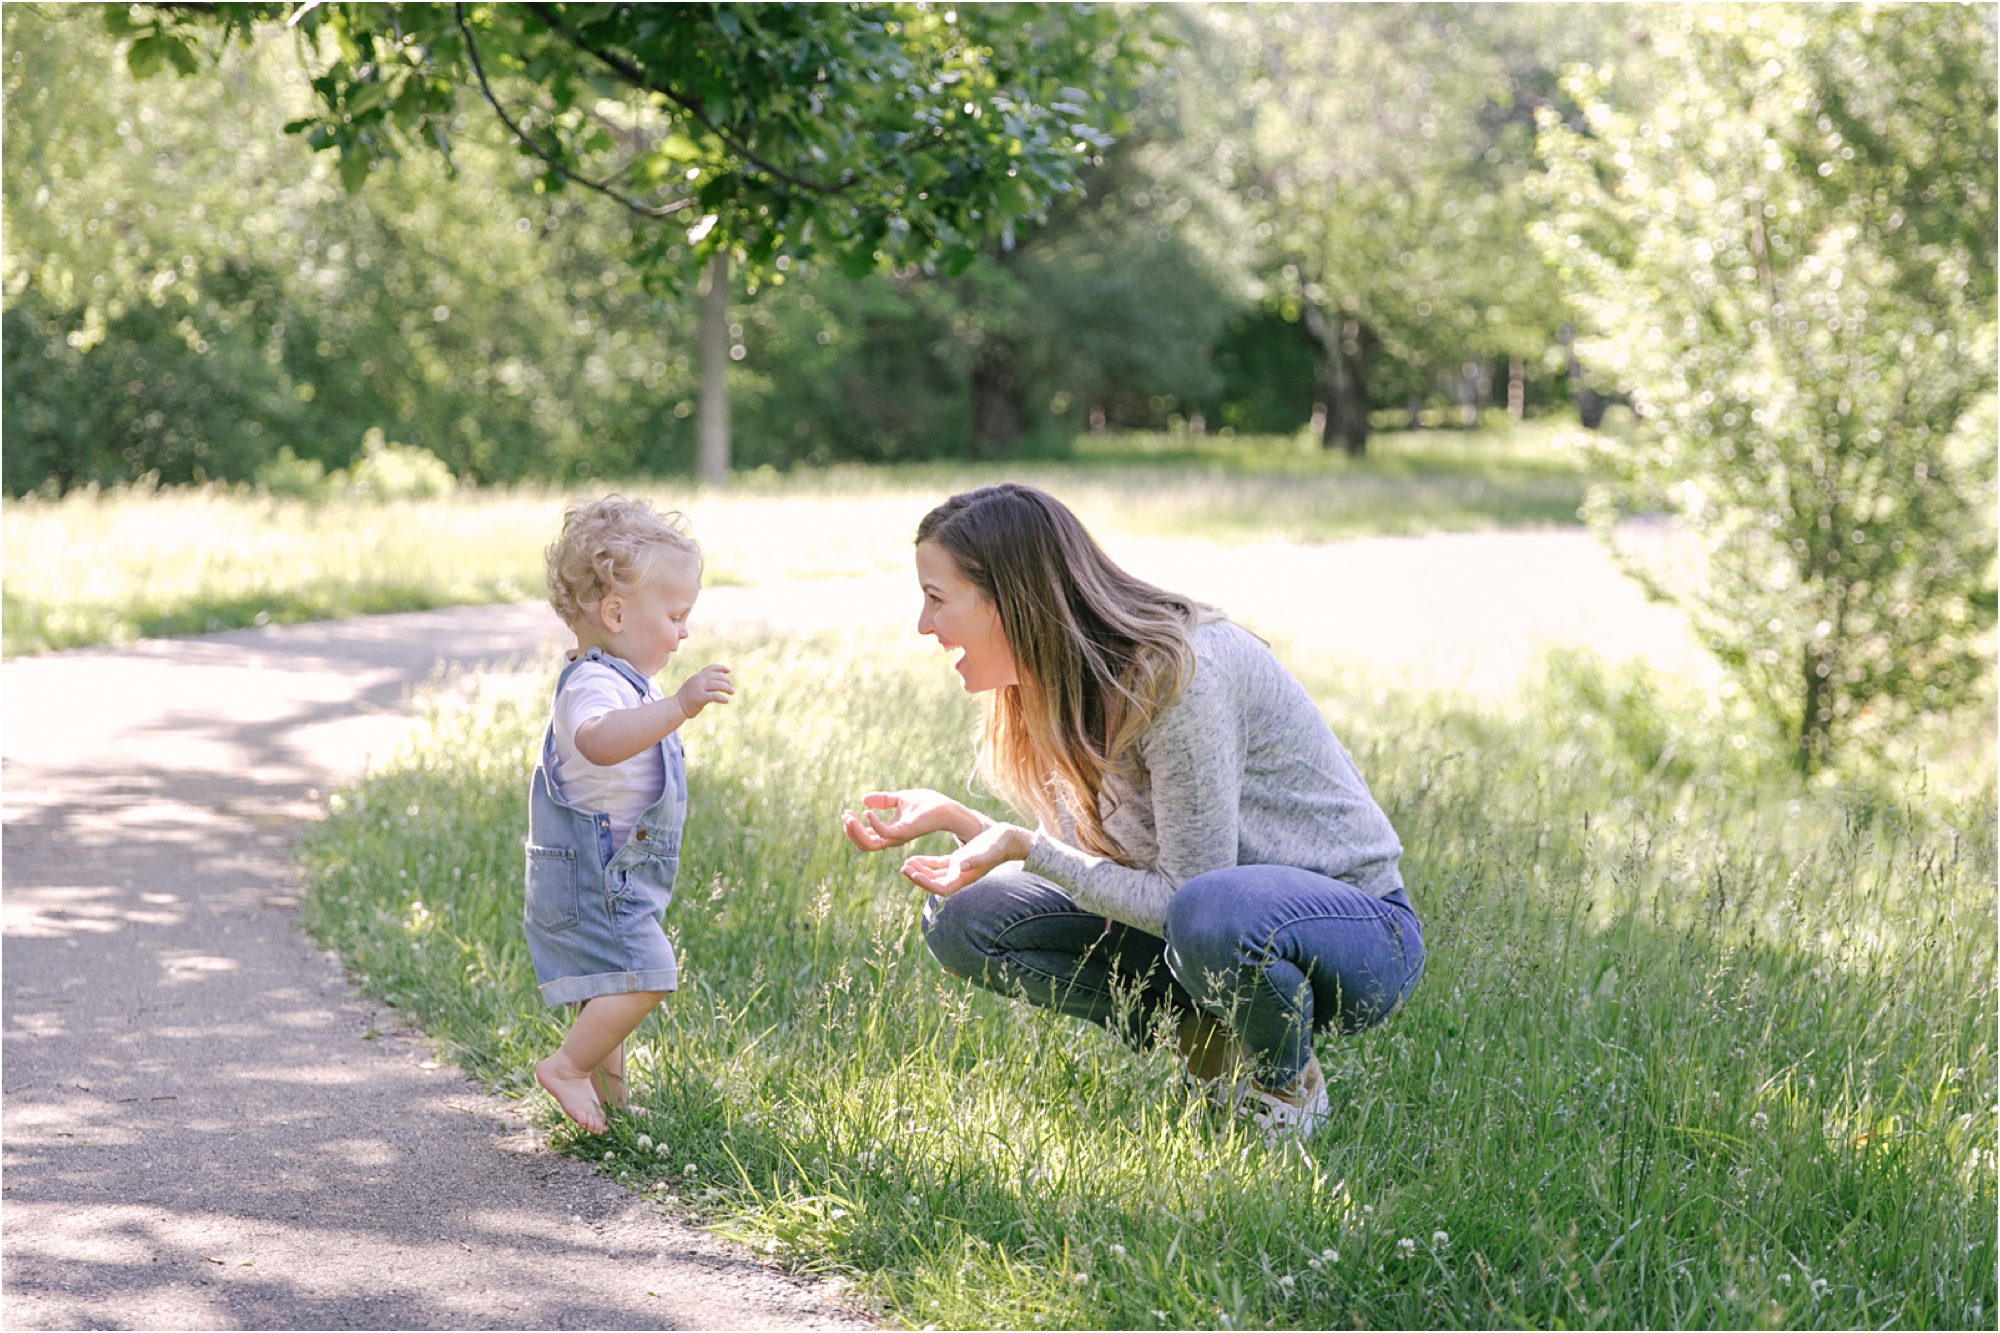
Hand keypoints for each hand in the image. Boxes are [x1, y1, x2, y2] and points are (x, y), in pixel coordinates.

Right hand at [674, 664, 733, 717]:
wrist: (676, 707)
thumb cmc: (686, 698)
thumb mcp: (694, 686)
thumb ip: (704, 683)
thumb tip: (718, 684)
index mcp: (697, 677)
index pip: (711, 668)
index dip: (721, 668)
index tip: (728, 671)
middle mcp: (698, 680)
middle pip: (716, 676)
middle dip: (726, 681)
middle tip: (731, 688)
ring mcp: (699, 688)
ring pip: (717, 685)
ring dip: (727, 688)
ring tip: (732, 692)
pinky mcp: (700, 697)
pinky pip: (714, 696)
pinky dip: (722, 698)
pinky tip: (726, 701)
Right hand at [840, 788, 978, 851]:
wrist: (946, 807)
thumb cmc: (927, 804)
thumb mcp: (900, 798)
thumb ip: (882, 800)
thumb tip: (863, 799)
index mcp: (891, 831)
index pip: (866, 838)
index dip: (853, 828)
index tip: (847, 812)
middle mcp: (893, 837)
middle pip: (864, 845)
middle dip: (851, 832)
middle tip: (845, 816)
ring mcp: (898, 837)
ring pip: (870, 844)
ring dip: (856, 831)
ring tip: (849, 817)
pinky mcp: (906, 832)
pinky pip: (884, 833)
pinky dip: (872, 824)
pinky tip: (867, 812)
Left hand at [900, 823, 1030, 896]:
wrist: (1009, 839)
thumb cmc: (999, 845)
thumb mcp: (986, 851)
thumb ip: (974, 859)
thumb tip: (959, 866)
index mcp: (965, 878)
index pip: (940, 888)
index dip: (925, 883)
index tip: (912, 874)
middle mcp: (960, 877)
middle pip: (934, 883)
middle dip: (918, 877)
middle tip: (904, 868)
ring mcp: (959, 869)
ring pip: (934, 875)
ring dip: (920, 871)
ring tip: (906, 863)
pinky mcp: (959, 860)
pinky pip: (938, 865)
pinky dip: (926, 863)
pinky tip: (915, 858)